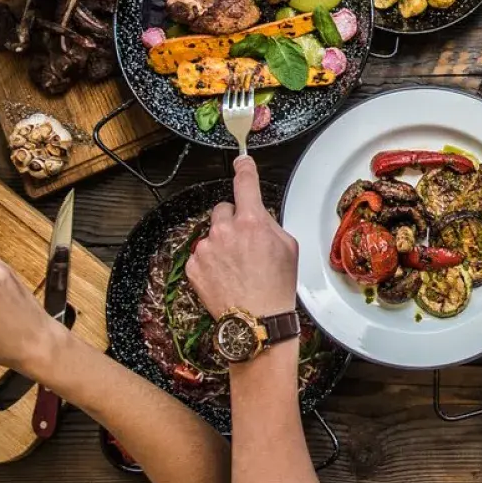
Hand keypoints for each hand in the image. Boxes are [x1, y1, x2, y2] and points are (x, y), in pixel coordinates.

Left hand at [184, 156, 299, 319]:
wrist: (256, 321)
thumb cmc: (276, 287)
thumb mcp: (288, 247)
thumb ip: (270, 223)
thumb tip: (258, 214)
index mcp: (251, 222)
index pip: (245, 183)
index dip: (244, 169)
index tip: (241, 161)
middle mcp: (224, 231)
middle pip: (224, 209)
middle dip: (234, 219)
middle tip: (246, 242)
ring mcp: (206, 249)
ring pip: (212, 233)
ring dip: (222, 242)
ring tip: (237, 266)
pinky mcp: (193, 266)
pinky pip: (202, 253)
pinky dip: (211, 261)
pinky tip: (225, 275)